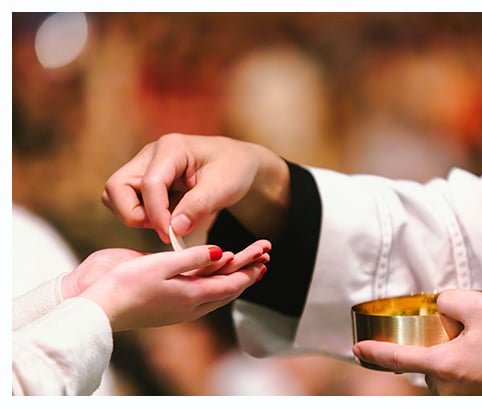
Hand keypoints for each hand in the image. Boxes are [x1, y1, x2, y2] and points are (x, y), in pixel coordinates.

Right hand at [64, 239, 270, 331]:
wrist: (97, 307)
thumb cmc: (125, 285)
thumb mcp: (160, 265)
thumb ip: (192, 258)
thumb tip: (222, 254)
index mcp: (191, 296)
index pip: (231, 283)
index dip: (249, 269)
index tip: (264, 256)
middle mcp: (190, 305)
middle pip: (228, 288)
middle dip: (248, 271)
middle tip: (265, 256)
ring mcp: (180, 306)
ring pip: (216, 292)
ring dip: (234, 276)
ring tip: (248, 263)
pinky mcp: (169, 303)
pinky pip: (201, 292)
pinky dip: (215, 280)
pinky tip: (215, 273)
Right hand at [101, 133, 289, 242]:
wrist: (239, 164)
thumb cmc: (235, 169)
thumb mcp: (224, 188)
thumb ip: (199, 206)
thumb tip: (175, 228)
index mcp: (172, 148)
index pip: (150, 183)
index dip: (157, 214)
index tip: (171, 235)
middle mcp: (151, 154)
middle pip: (117, 186)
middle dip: (134, 214)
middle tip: (163, 228)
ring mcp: (144, 166)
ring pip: (115, 195)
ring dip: (135, 215)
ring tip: (166, 223)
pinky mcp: (144, 180)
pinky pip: (127, 200)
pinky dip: (141, 214)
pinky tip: (167, 219)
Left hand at [352, 289, 481, 394]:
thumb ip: (450, 300)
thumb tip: (441, 306)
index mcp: (443, 366)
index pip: (396, 358)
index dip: (373, 352)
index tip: (357, 349)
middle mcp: (446, 387)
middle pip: (425, 360)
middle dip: (438, 343)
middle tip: (469, 334)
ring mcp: (460, 397)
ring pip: (442, 369)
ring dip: (453, 354)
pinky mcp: (474, 399)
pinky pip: (458, 378)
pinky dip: (465, 364)